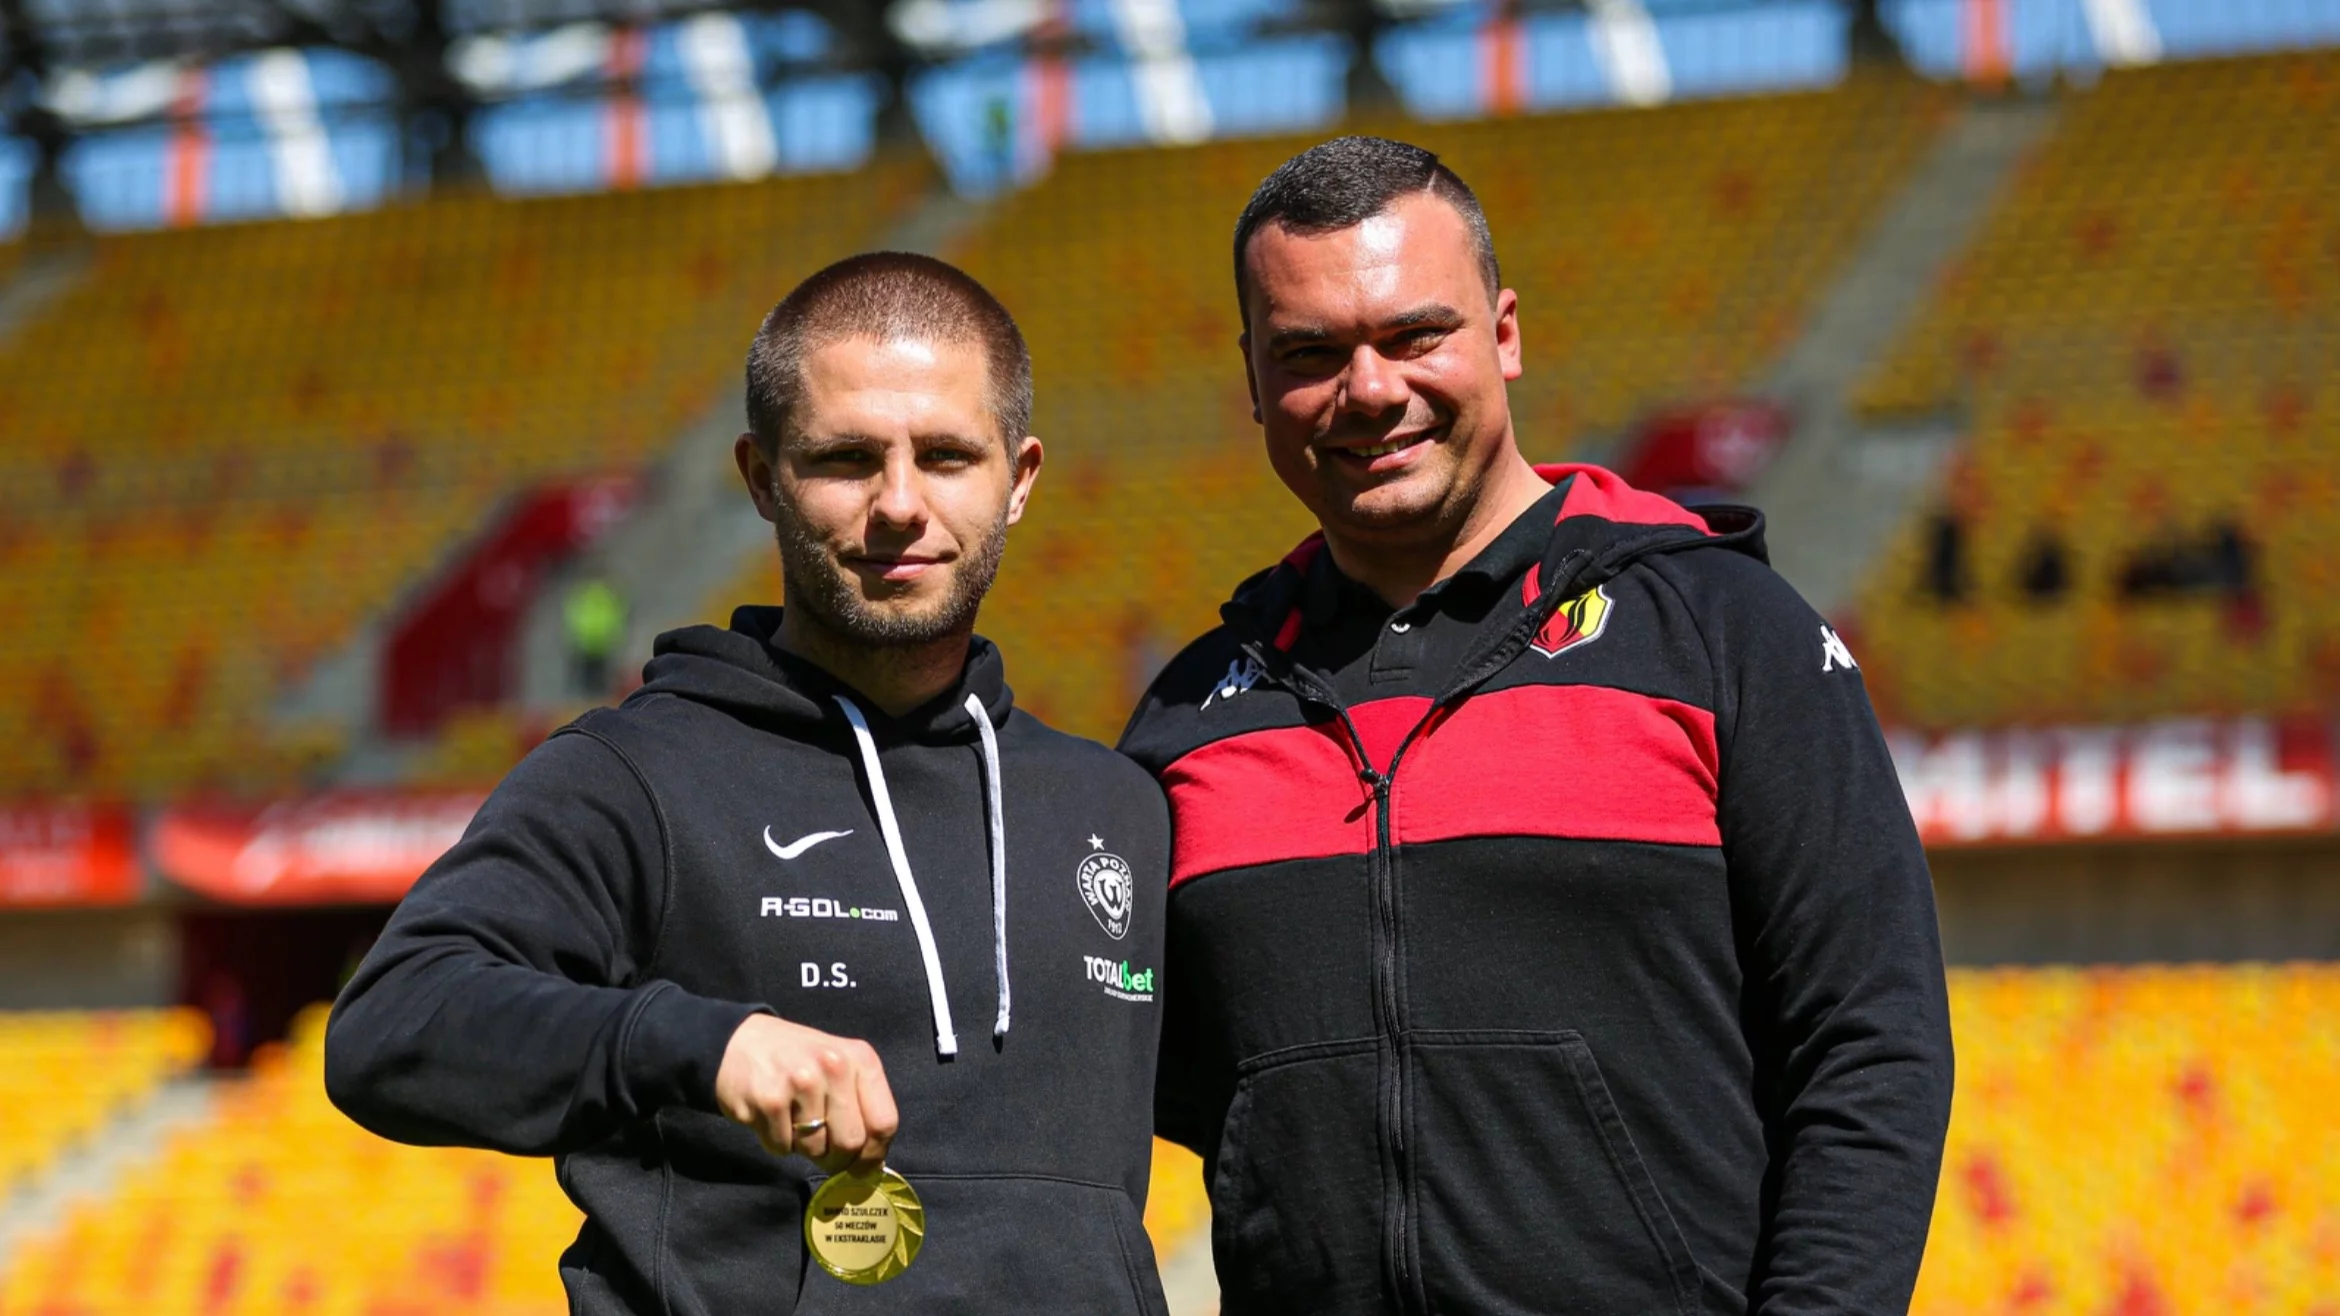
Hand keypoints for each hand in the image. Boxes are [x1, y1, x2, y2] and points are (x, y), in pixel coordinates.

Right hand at [714, 1015, 898, 1174]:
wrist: (738, 1042)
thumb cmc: (797, 1060)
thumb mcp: (839, 1068)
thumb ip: (861, 1108)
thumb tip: (871, 1165)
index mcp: (860, 1059)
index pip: (884, 1123)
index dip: (874, 1155)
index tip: (862, 1167)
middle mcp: (834, 1066)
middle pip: (851, 1143)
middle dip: (836, 1159)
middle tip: (821, 1150)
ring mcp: (801, 1082)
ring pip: (815, 1149)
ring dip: (803, 1147)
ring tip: (791, 1119)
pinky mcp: (769, 1099)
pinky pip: (782, 1147)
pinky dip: (776, 1142)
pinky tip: (770, 1116)